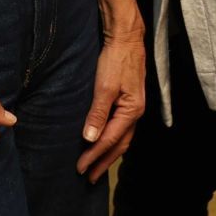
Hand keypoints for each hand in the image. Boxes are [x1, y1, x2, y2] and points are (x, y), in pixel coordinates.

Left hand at [76, 26, 145, 182]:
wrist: (127, 38)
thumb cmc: (116, 60)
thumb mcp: (104, 87)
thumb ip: (98, 114)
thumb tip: (89, 139)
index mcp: (131, 111)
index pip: (110, 140)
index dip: (94, 156)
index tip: (80, 168)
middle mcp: (136, 113)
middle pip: (120, 145)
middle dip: (104, 162)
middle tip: (89, 178)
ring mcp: (134, 107)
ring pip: (123, 138)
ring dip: (110, 153)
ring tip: (97, 166)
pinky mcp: (129, 101)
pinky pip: (122, 128)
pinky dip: (113, 140)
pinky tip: (105, 142)